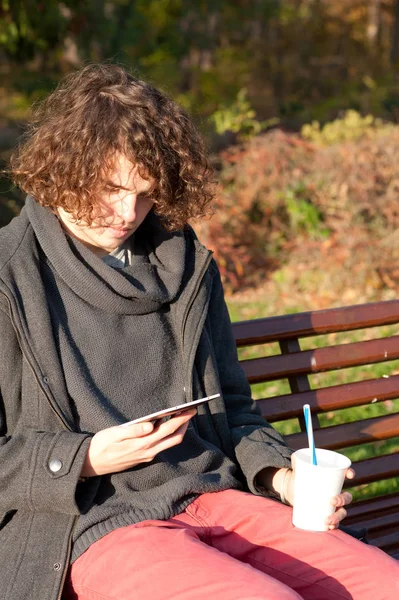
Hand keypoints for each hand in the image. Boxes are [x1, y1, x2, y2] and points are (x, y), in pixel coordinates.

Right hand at [80, 409, 195, 476]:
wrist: (91, 464)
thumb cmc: (101, 445)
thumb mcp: (114, 434)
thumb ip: (134, 430)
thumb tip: (152, 425)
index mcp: (143, 444)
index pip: (168, 430)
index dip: (181, 419)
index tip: (190, 409)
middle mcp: (148, 452)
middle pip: (174, 438)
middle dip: (184, 424)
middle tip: (190, 410)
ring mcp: (147, 456)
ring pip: (169, 443)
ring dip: (178, 430)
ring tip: (181, 416)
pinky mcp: (143, 457)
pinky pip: (161, 446)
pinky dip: (168, 435)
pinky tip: (166, 425)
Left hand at [280, 465, 354, 528]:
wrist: (292, 489)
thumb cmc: (299, 475)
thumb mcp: (297, 466)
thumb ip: (295, 460)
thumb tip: (295, 456)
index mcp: (332, 478)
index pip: (345, 473)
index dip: (350, 473)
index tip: (349, 475)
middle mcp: (336, 492)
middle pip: (347, 497)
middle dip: (342, 500)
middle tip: (331, 501)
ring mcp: (332, 505)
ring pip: (342, 512)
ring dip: (338, 516)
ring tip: (327, 519)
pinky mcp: (326, 514)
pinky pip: (335, 522)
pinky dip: (334, 525)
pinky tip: (329, 527)